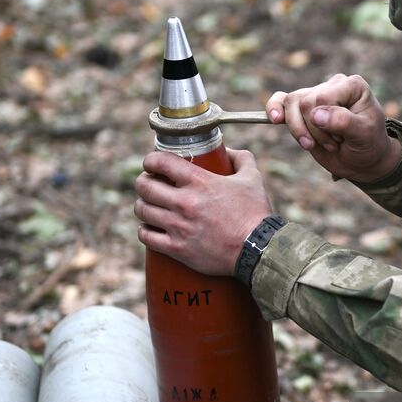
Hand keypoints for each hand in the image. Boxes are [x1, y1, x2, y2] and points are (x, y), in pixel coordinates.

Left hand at [134, 148, 271, 275]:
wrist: (258, 249)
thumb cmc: (255, 213)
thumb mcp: (252, 179)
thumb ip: (241, 159)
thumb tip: (228, 151)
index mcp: (200, 182)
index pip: (161, 162)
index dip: (150, 160)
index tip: (151, 164)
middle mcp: (185, 203)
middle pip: (145, 186)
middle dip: (142, 182)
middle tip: (148, 183)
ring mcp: (179, 227)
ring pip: (143, 210)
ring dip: (142, 205)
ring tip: (148, 205)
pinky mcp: (177, 249)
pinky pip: (146, 237)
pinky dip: (144, 230)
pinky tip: (149, 228)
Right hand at [267, 73, 401, 181]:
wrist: (363, 160)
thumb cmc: (368, 144)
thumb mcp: (364, 135)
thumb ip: (343, 121)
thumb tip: (315, 115)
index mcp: (351, 85)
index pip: (323, 98)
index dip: (326, 124)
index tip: (343, 139)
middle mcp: (332, 85)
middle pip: (304, 102)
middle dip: (314, 130)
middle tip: (333, 143)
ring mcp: (315, 95)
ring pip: (290, 103)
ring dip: (299, 130)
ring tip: (314, 144)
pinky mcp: (301, 109)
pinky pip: (281, 100)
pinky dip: (273, 108)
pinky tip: (274, 118)